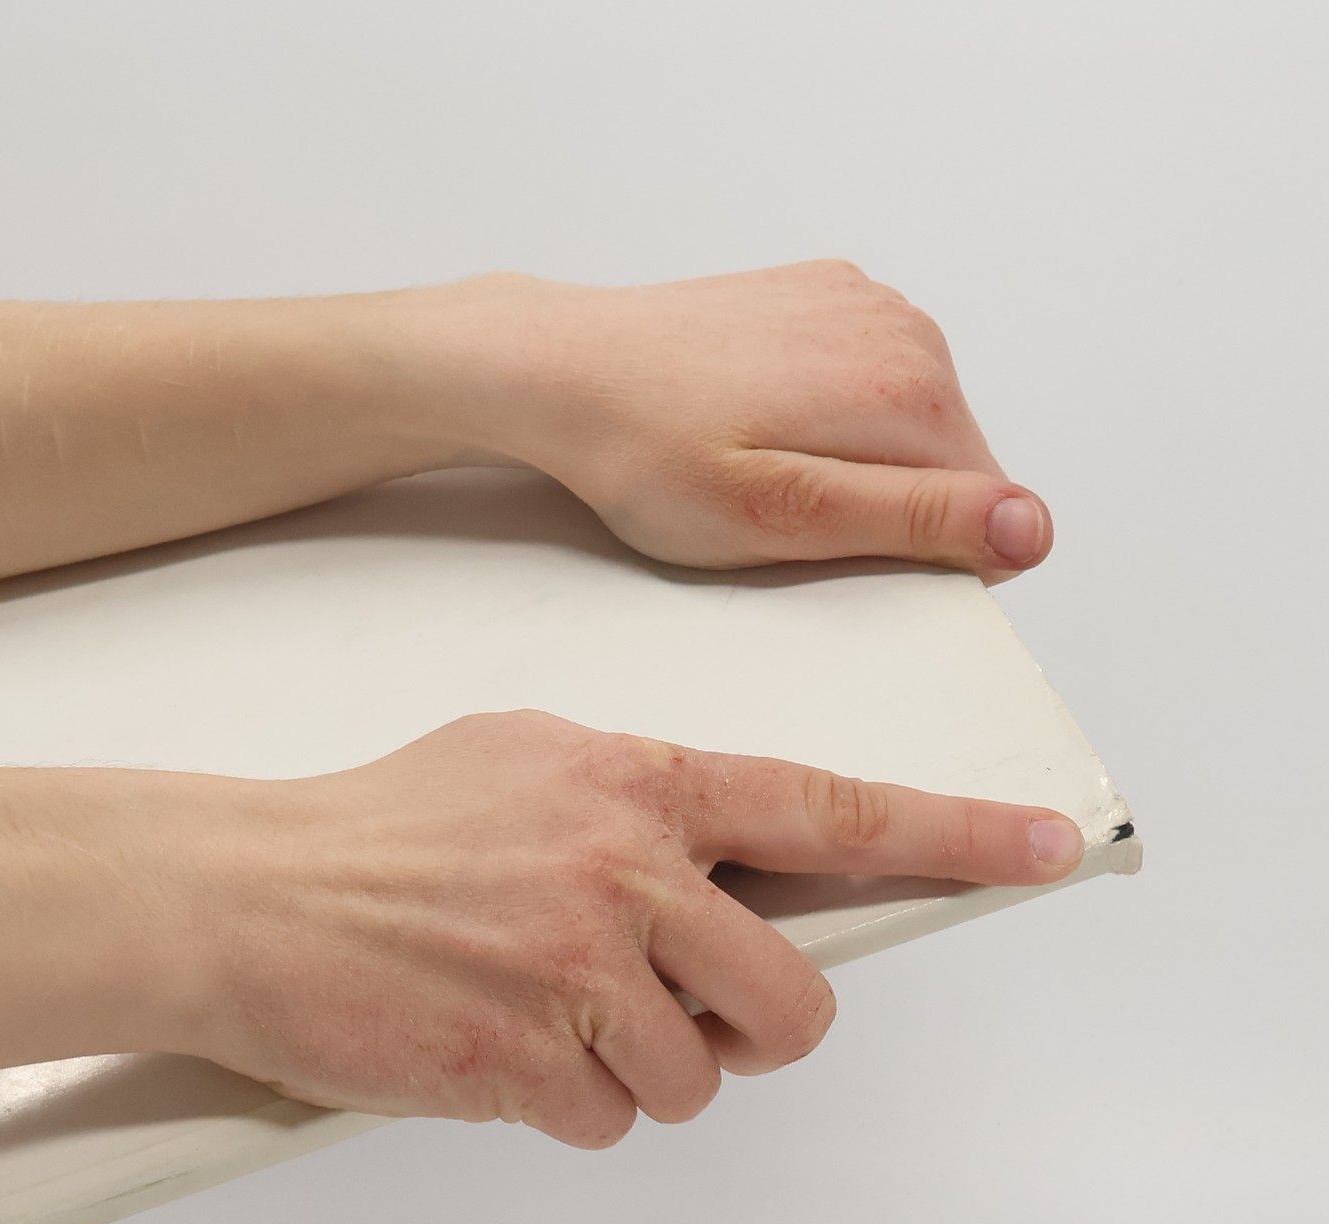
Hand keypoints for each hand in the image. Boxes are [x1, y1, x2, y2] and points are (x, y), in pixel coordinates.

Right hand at [161, 711, 1083, 1146]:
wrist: (239, 897)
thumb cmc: (372, 830)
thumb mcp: (521, 762)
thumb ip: (639, 804)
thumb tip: (724, 865)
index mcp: (634, 785)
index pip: (823, 810)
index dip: (948, 836)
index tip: (1040, 846)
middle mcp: (622, 873)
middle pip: (788, 999)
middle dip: (754, 1029)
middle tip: (690, 1019)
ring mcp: (574, 973)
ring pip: (696, 1078)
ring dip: (639, 1074)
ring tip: (547, 1026)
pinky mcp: (522, 1064)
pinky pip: (607, 1123)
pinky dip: (565, 1108)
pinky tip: (496, 1056)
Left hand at [429, 262, 1049, 580]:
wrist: (562, 370)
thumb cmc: (650, 455)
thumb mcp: (785, 516)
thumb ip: (915, 521)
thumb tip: (1032, 527)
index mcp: (911, 389)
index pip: (984, 513)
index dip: (912, 559)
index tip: (826, 555)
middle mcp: (906, 329)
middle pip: (947, 464)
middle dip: (879, 507)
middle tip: (776, 516)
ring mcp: (863, 301)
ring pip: (902, 425)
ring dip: (846, 462)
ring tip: (754, 465)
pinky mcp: (820, 293)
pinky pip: (858, 379)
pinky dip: (818, 413)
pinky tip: (748, 422)